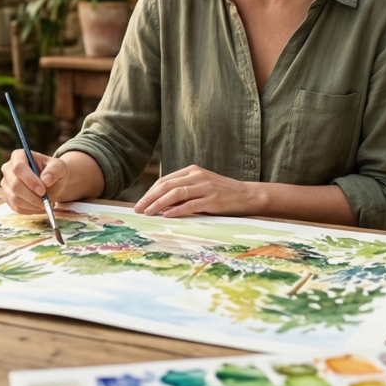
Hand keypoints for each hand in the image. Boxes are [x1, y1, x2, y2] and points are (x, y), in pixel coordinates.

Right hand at [0, 149, 70, 214]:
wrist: (51, 183)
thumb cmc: (53, 172)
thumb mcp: (59, 167)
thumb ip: (54, 170)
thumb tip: (46, 180)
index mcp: (19, 156)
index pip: (19, 168)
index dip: (30, 180)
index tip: (42, 191)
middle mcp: (8, 169)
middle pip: (15, 185)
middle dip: (32, 196)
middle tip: (46, 201)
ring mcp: (6, 184)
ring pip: (15, 199)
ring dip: (32, 205)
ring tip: (45, 203)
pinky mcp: (8, 197)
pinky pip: (16, 207)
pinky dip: (30, 210)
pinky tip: (39, 206)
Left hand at [133, 164, 259, 217]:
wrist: (247, 195)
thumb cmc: (221, 193)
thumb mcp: (201, 186)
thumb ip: (183, 191)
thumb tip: (161, 205)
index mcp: (192, 171)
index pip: (165, 180)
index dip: (150, 191)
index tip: (141, 202)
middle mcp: (197, 176)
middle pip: (167, 185)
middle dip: (150, 197)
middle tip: (138, 208)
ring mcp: (205, 187)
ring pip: (175, 193)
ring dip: (159, 204)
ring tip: (148, 212)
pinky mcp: (212, 200)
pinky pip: (190, 205)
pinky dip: (176, 210)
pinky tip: (166, 215)